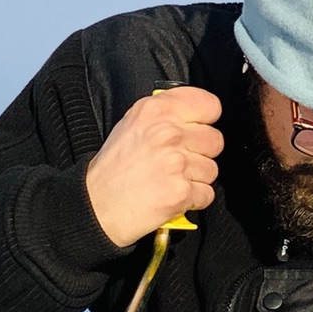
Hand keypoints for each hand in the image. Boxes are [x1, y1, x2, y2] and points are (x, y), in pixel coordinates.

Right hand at [84, 87, 221, 247]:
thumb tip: (196, 116)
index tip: (197, 130)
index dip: (206, 121)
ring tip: (172, 181)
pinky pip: (206, 194)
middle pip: (214, 140)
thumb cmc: (114, 167)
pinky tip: (174, 197)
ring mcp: (176, 163)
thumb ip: (166, 113)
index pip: (209, 106)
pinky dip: (193, 200)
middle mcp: (168, 133)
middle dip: (201, 154)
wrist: (98, 206)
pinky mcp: (181, 192)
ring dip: (196, 179)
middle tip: (179, 162)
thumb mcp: (132, 123)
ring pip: (212, 169)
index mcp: (157, 110)